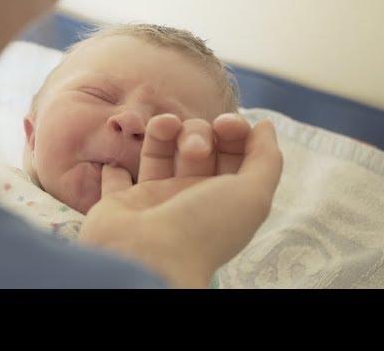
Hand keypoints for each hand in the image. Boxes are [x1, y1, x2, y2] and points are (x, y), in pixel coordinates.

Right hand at [78, 117, 282, 287]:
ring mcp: (154, 198)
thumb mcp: (252, 194)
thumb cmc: (202, 228)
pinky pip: (117, 177)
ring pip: (160, 152)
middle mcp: (190, 196)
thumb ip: (266, 159)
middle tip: (194, 148)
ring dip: (163, 129)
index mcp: (223, 197)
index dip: (232, 131)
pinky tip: (121, 150)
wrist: (147, 257)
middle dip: (198, 132)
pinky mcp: (120, 201)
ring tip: (163, 125)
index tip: (225, 125)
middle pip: (197, 147)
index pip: (232, 152)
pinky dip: (117, 165)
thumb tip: (265, 126)